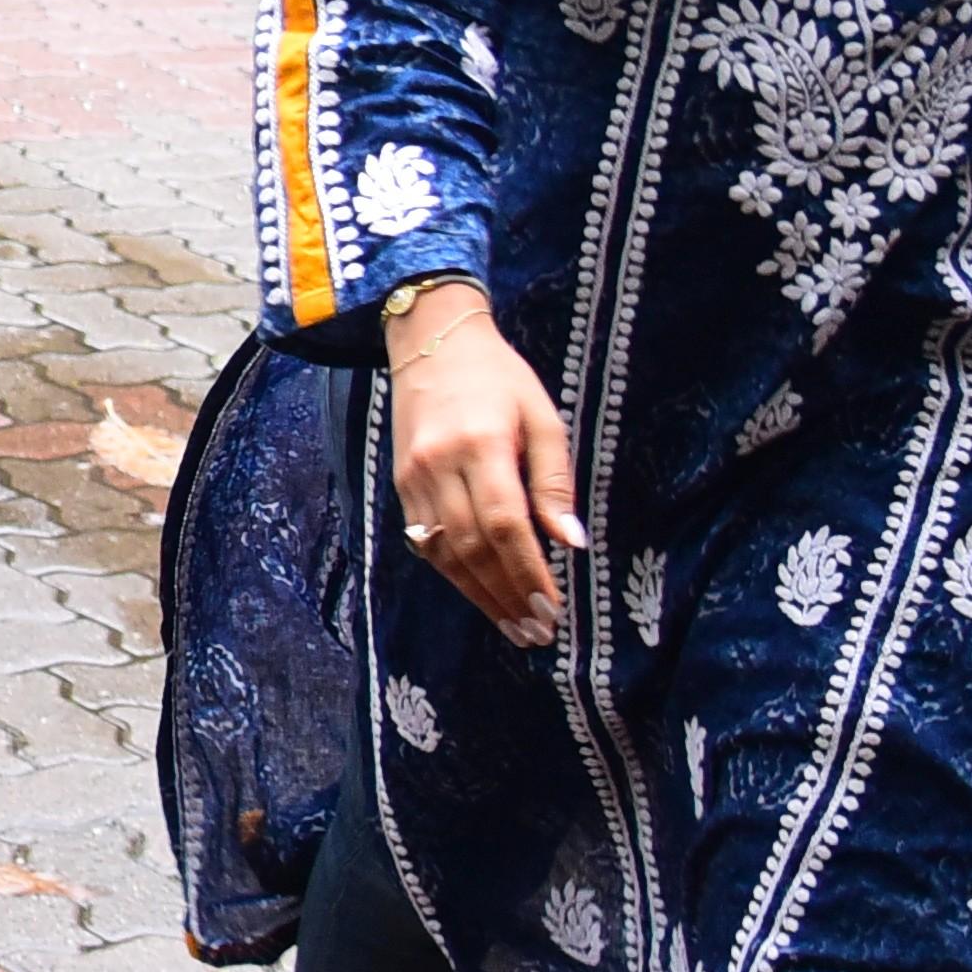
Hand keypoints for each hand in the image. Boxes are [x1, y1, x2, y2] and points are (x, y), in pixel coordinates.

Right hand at [383, 287, 580, 649]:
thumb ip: (554, 481)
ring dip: (479, 595)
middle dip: (507, 595)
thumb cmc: (499, 377)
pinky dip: (453, 572)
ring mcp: (413, 477)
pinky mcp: (400, 483)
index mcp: (481, 445)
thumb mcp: (542, 417)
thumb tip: (572, 543)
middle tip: (537, 630)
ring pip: (445, 552)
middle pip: (474, 547)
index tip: (553, 606)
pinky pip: (426, 540)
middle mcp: (440, 466)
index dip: (529, 572)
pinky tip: (478, 592)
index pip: (506, 525)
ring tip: (512, 626)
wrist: (431, 341)